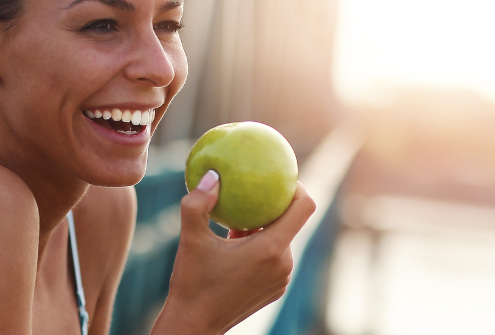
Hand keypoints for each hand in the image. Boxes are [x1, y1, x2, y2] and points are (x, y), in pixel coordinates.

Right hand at [151, 170, 316, 333]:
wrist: (194, 325)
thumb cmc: (192, 283)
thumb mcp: (190, 238)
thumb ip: (199, 202)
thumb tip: (214, 175)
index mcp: (270, 249)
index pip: (304, 207)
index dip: (296, 186)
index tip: (277, 177)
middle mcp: (283, 264)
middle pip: (290, 223)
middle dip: (272, 207)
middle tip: (248, 194)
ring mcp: (282, 279)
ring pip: (281, 241)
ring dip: (263, 228)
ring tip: (236, 222)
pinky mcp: (275, 290)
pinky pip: (274, 259)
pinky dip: (260, 247)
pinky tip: (234, 245)